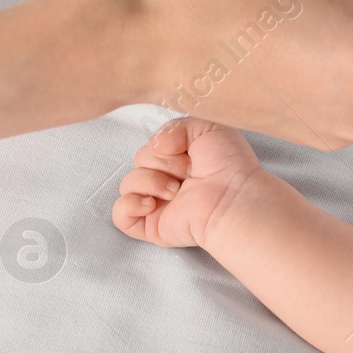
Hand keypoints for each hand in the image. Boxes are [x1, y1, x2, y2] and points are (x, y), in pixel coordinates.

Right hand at [112, 117, 265, 249]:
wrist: (233, 196)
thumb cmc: (229, 164)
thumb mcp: (207, 128)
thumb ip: (175, 127)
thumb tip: (154, 146)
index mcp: (179, 160)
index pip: (151, 145)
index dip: (165, 144)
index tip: (189, 153)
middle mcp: (166, 181)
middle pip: (138, 161)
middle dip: (162, 162)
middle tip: (189, 173)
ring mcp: (157, 204)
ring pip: (127, 184)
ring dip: (151, 182)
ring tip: (177, 190)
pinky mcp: (150, 226)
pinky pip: (119, 214)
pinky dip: (129, 205)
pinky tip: (151, 203)